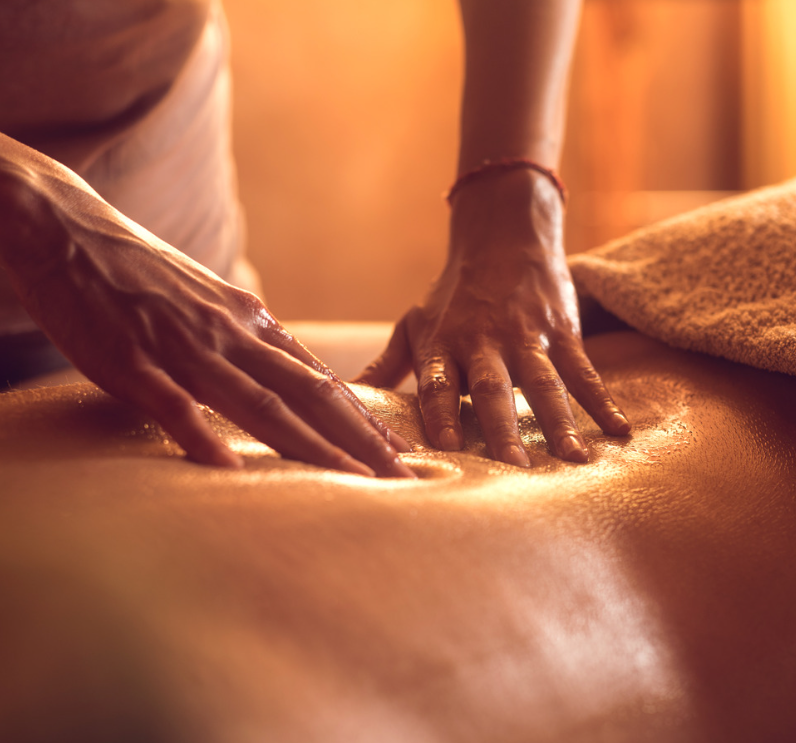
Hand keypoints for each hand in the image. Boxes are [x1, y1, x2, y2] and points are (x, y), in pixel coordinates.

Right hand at [0, 154, 414, 476]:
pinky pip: (175, 406)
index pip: (321, 379)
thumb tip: (277, 381)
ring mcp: (187, 348)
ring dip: (312, 445)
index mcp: (252, 323)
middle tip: (402, 475)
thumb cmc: (141, 275)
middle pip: (311, 395)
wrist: (68, 227)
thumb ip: (244, 345)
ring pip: (261, 404)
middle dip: (361, 439)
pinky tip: (230, 471)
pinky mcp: (134, 361)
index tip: (398, 449)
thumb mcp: (209, 305)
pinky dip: (203, 438)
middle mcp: (233, 335)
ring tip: (353, 480)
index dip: (363, 417)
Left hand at [357, 169, 628, 466]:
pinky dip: (601, 400)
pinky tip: (618, 431)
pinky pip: (583, 369)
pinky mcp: (560, 330)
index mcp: (443, 346)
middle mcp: (483, 342)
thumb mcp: (414, 324)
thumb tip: (341, 397)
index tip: (446, 449)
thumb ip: (386, 366)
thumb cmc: (452, 294)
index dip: (441, 414)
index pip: (438, 385)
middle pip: (492, 388)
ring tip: (572, 459)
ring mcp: (525, 336)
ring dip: (558, 420)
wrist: (502, 237)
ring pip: (543, 382)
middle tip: (514, 468)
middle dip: (501, 428)